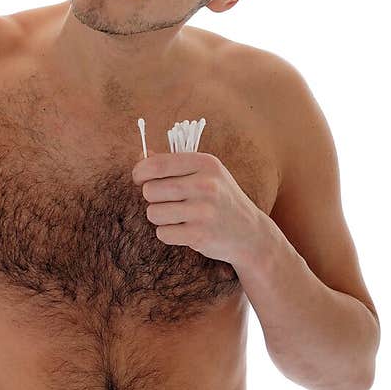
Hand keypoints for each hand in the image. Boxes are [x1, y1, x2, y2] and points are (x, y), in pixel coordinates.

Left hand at [131, 150, 263, 266]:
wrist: (251, 233)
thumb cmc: (220, 199)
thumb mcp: (205, 174)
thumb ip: (173, 163)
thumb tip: (141, 155)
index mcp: (205, 163)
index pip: (156, 164)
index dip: (140, 172)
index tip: (140, 179)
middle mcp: (205, 184)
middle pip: (150, 190)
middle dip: (152, 198)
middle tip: (168, 202)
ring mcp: (204, 210)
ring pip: (153, 213)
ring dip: (159, 217)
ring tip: (178, 216)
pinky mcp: (200, 234)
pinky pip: (163, 233)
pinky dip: (168, 233)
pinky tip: (185, 230)